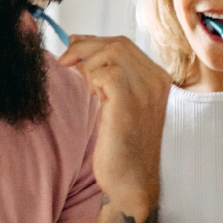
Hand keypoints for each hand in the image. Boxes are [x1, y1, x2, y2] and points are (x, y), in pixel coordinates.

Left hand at [59, 36, 171, 212]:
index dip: (94, 42)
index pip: (124, 44)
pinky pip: (106, 72)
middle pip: (117, 43)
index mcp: (158, 78)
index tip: (72, 49)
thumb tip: (78, 42)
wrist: (132, 180)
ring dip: (87, 65)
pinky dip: (91, 79)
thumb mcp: (118, 103)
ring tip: (85, 88)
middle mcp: (156, 79)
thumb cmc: (122, 146)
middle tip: (64, 63)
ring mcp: (145, 89)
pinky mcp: (129, 101)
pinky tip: (92, 97)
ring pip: (111, 52)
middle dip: (84, 48)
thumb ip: (105, 74)